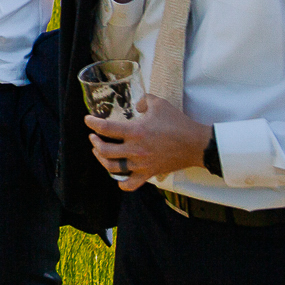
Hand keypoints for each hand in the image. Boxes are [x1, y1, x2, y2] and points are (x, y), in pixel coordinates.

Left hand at [85, 93, 212, 190]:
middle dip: (95, 142)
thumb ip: (144, 101)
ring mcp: (141, 164)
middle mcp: (135, 150)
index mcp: (135, 131)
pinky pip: (130, 184)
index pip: (106, 128)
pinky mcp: (149, 173)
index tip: (87, 120)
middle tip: (93, 137)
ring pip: (112, 167)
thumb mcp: (159, 104)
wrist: (196, 144)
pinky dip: (122, 182)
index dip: (92, 123)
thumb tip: (136, 106)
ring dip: (102, 159)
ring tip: (99, 152)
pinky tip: (119, 177)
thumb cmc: (178, 123)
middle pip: (104, 150)